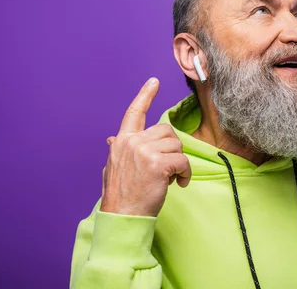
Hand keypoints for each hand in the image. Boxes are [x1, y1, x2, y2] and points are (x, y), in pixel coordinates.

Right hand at [100, 78, 191, 216]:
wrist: (122, 215)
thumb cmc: (121, 194)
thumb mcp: (113, 167)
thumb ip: (117, 150)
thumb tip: (112, 139)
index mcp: (122, 141)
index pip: (134, 112)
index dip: (145, 95)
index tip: (154, 81)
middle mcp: (132, 141)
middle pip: (166, 130)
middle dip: (171, 148)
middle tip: (165, 168)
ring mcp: (144, 151)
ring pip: (177, 144)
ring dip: (179, 162)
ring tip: (169, 178)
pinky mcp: (158, 164)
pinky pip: (183, 160)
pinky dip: (185, 173)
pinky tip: (178, 183)